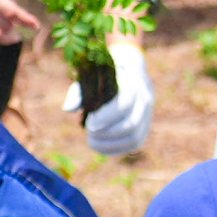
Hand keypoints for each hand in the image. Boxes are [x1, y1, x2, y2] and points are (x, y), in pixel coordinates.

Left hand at [80, 43, 153, 157]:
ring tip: (92, 140)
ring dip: (111, 144)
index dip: (107, 117)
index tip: (89, 123)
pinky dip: (116, 149)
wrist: (127, 67)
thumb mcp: (91, 74)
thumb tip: (68, 108)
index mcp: (132, 80)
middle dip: (107, 133)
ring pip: (134, 137)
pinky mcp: (144, 125)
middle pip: (131, 124)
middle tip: (89, 132)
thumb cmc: (103, 71)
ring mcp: (147, 113)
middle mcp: (144, 97)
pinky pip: (134, 143)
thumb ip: (79, 90)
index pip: (125, 103)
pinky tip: (99, 146)